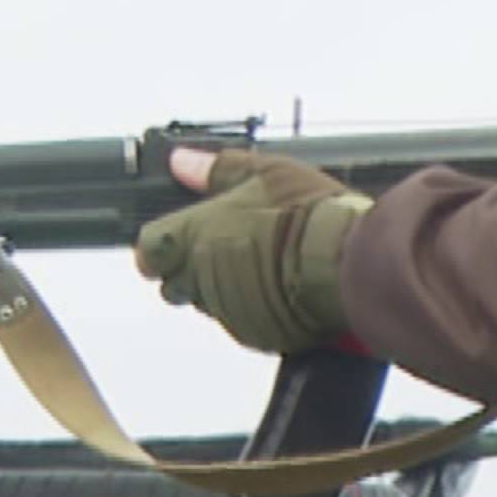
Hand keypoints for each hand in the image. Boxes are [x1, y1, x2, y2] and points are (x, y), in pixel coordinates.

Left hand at [131, 146, 370, 355]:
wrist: (347, 262)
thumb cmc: (306, 214)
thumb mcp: (265, 172)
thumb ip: (216, 170)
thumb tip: (181, 161)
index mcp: (194, 236)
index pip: (149, 251)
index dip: (159, 248)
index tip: (174, 243)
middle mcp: (201, 277)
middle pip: (177, 282)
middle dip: (194, 270)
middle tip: (230, 249)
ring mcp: (226, 310)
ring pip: (209, 303)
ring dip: (225, 288)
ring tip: (264, 266)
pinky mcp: (253, 335)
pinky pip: (240, 322)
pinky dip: (253, 309)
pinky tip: (279, 289)